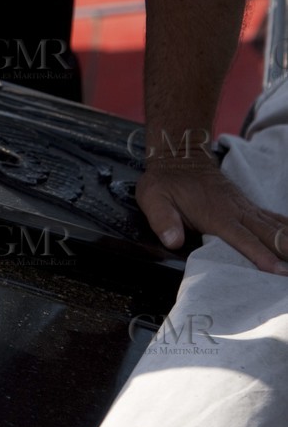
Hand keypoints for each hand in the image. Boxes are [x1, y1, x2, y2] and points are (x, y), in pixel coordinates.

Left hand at [136, 156, 287, 274]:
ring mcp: (244, 207)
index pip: (242, 238)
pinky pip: (272, 218)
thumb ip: (163, 219)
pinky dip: (287, 228)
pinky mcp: (247, 206)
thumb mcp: (153, 197)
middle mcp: (236, 211)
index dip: (261, 255)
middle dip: (286, 251)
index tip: (279, 271)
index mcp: (216, 214)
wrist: (180, 155)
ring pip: (274, 226)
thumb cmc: (166, 181)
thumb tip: (173, 240)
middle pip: (267, 234)